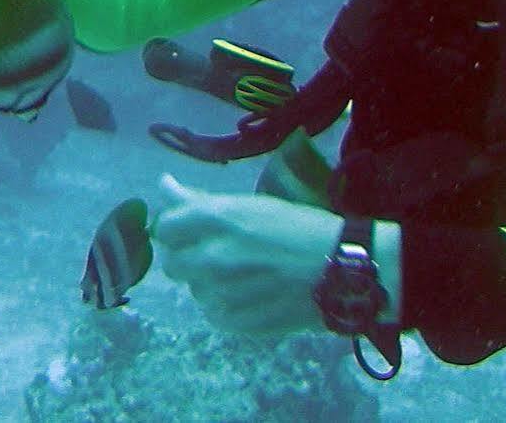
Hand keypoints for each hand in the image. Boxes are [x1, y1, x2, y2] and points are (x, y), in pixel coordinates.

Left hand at [151, 173, 341, 335]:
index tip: (191, 231)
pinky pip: (212, 313)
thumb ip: (202, 201)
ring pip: (193, 289)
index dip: (177, 229)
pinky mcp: (234, 321)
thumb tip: (164, 185)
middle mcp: (213, 255)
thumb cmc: (300, 227)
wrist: (341, 268)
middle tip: (218, 253)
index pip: (165, 227)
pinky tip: (251, 294)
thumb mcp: (251, 205)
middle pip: (172, 262)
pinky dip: (225, 306)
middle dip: (189, 257)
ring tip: (243, 274)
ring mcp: (222, 292)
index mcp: (217, 219)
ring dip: (209, 282)